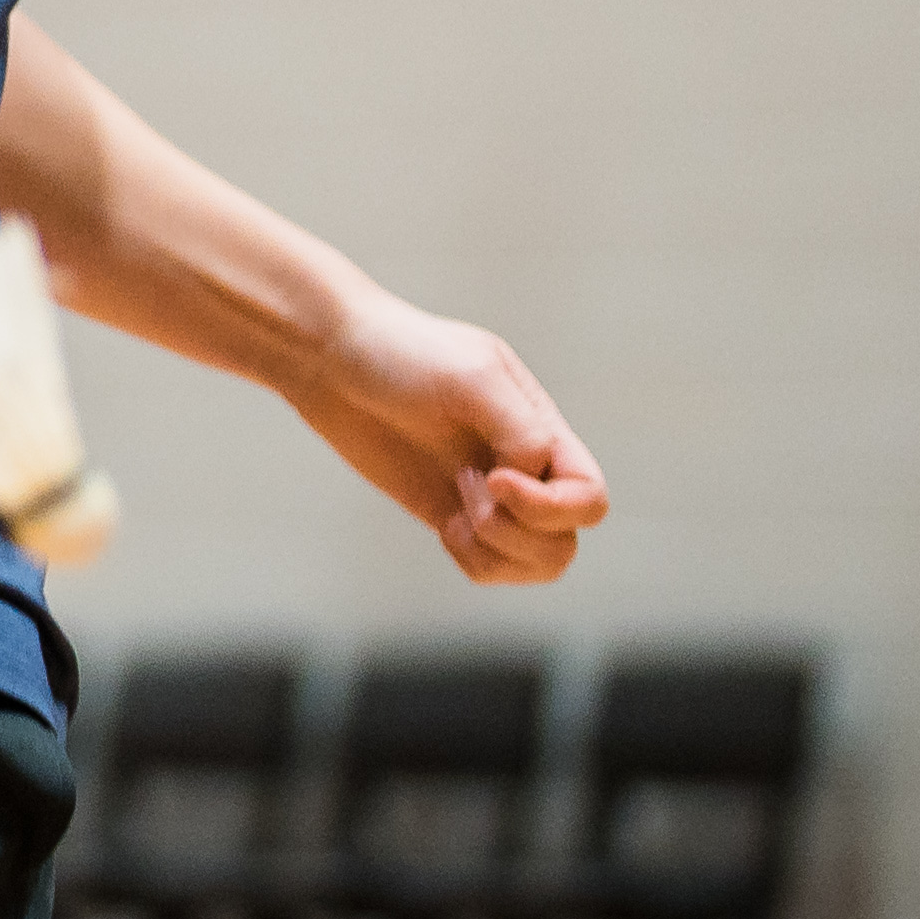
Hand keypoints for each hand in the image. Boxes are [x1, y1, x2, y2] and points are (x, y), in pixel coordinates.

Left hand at [288, 295, 609, 583]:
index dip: (552, 507)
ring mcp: (485, 494)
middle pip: (566, 538)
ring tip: (458, 513)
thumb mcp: (472, 379)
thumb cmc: (401, 354)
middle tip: (470, 491)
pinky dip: (474, 558)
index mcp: (542, 429)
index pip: (588, 498)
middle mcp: (522, 465)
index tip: (494, 479)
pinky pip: (488, 564)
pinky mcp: (447, 511)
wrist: (331, 358)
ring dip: (499, 550)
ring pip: (535, 562)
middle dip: (523, 534)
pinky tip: (444, 526)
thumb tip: (532, 481)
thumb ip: (521, 430)